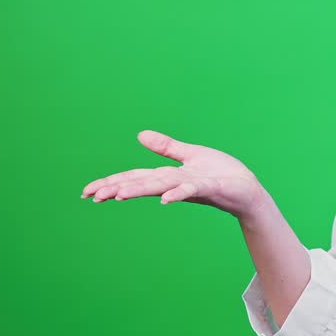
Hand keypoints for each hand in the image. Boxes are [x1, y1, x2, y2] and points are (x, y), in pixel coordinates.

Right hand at [81, 130, 266, 218]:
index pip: (135, 177)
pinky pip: (191, 190)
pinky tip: (165, 200)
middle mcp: (175, 182)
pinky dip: (178, 194)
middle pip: (142, 183)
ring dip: (140, 190)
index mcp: (168, 175)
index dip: (112, 182)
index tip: (88, 191)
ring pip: (161, 186)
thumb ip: (166, 148)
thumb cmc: (221, 173)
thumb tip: (140, 135)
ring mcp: (191, 186)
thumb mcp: (190, 155)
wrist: (247, 189)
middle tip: (90, 196)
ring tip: (118, 196)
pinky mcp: (210, 187)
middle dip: (116, 188)